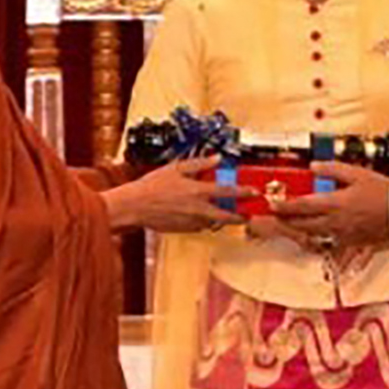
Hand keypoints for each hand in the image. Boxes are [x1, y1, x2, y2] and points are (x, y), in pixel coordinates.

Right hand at [104, 157, 241, 235]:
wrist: (135, 206)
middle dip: (239, 216)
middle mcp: (198, 209)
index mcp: (198, 191)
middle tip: (246, 215)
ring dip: (218, 218)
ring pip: (212, 222)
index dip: (243, 192)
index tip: (254, 192)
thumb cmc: (153, 185)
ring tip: (220, 212)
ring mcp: (191, 222)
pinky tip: (197, 214)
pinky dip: (202, 221)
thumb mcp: (176, 168)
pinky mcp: (184, 230)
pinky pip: (199, 227)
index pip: (227, 192)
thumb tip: (217, 158)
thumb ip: (199, 163)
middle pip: (226, 216)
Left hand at [264, 160, 388, 256]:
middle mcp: (336, 222)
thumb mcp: (358, 174)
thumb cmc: (384, 193)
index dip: (285, 206)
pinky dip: (319, 237)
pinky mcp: (351, 242)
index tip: (273, 204)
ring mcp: (343, 234)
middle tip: (277, 216)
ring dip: (300, 229)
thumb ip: (333, 169)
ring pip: (314, 234)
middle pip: (303, 224)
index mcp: (336, 203)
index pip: (303, 206)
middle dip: (287, 221)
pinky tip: (316, 232)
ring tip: (292, 223)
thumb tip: (314, 166)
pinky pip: (329, 242)